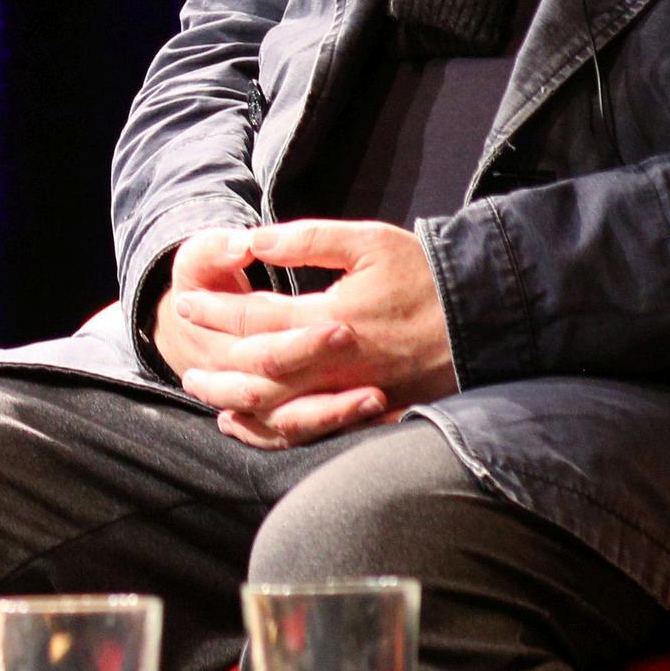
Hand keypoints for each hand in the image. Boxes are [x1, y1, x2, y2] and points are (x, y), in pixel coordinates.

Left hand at [152, 220, 455, 449]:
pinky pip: (307, 431)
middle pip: (255, 371)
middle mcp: (334, 364)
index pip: (255, 318)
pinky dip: (268, 430)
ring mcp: (350, 394)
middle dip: (215, 361)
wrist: (486, 318)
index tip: (185, 300)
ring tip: (203, 388)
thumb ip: (307, 240)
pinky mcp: (367, 410)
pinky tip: (244, 423)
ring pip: (276, 408)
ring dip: (233, 399)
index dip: (215, 309)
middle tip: (182, 356)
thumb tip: (251, 239)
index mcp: (330, 319)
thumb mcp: (368, 242)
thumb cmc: (426, 274)